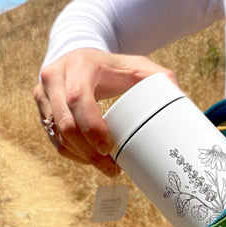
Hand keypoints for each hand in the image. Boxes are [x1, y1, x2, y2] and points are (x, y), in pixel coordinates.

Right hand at [34, 48, 177, 176]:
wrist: (85, 58)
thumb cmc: (117, 66)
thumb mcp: (141, 67)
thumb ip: (163, 80)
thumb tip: (184, 103)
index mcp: (80, 65)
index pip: (78, 98)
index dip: (92, 127)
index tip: (109, 148)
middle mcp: (55, 77)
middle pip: (64, 123)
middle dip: (88, 152)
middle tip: (112, 167)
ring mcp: (43, 93)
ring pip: (57, 135)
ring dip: (82, 157)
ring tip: (107, 167)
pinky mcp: (41, 108)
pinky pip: (53, 139)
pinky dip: (73, 154)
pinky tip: (92, 160)